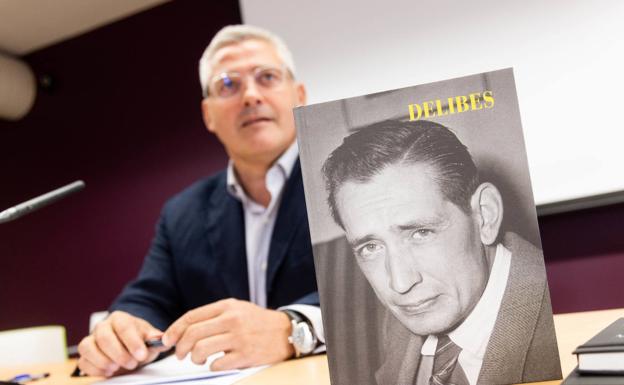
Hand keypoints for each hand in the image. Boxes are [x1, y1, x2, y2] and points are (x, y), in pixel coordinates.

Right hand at [77, 311, 167, 376]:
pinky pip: (83, 361)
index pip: (124, 327)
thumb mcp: (150, 338)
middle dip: (119, 353)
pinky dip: (94, 369)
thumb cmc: (139, 340)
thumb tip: (160, 339)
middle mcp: (102, 326)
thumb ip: (155, 338)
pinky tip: (108, 371)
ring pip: (88, 347)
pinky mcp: (85, 355)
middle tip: (132, 364)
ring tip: (117, 368)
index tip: (142, 355)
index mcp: (119, 319)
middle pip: (104, 337)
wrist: (129, 346)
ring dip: (103, 361)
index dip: (132, 342)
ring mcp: (91, 340)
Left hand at [162, 298, 293, 369]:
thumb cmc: (256, 321)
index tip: (167, 340)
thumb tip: (184, 331)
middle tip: (180, 355)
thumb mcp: (236, 309)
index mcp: (227, 306)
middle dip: (180, 348)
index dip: (175, 330)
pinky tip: (216, 363)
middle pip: (193, 334)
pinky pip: (216, 364)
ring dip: (194, 358)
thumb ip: (213, 316)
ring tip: (199, 360)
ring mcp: (239, 338)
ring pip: (201, 350)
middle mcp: (232, 320)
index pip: (192, 317)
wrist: (285, 332)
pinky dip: (211, 366)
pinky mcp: (245, 355)